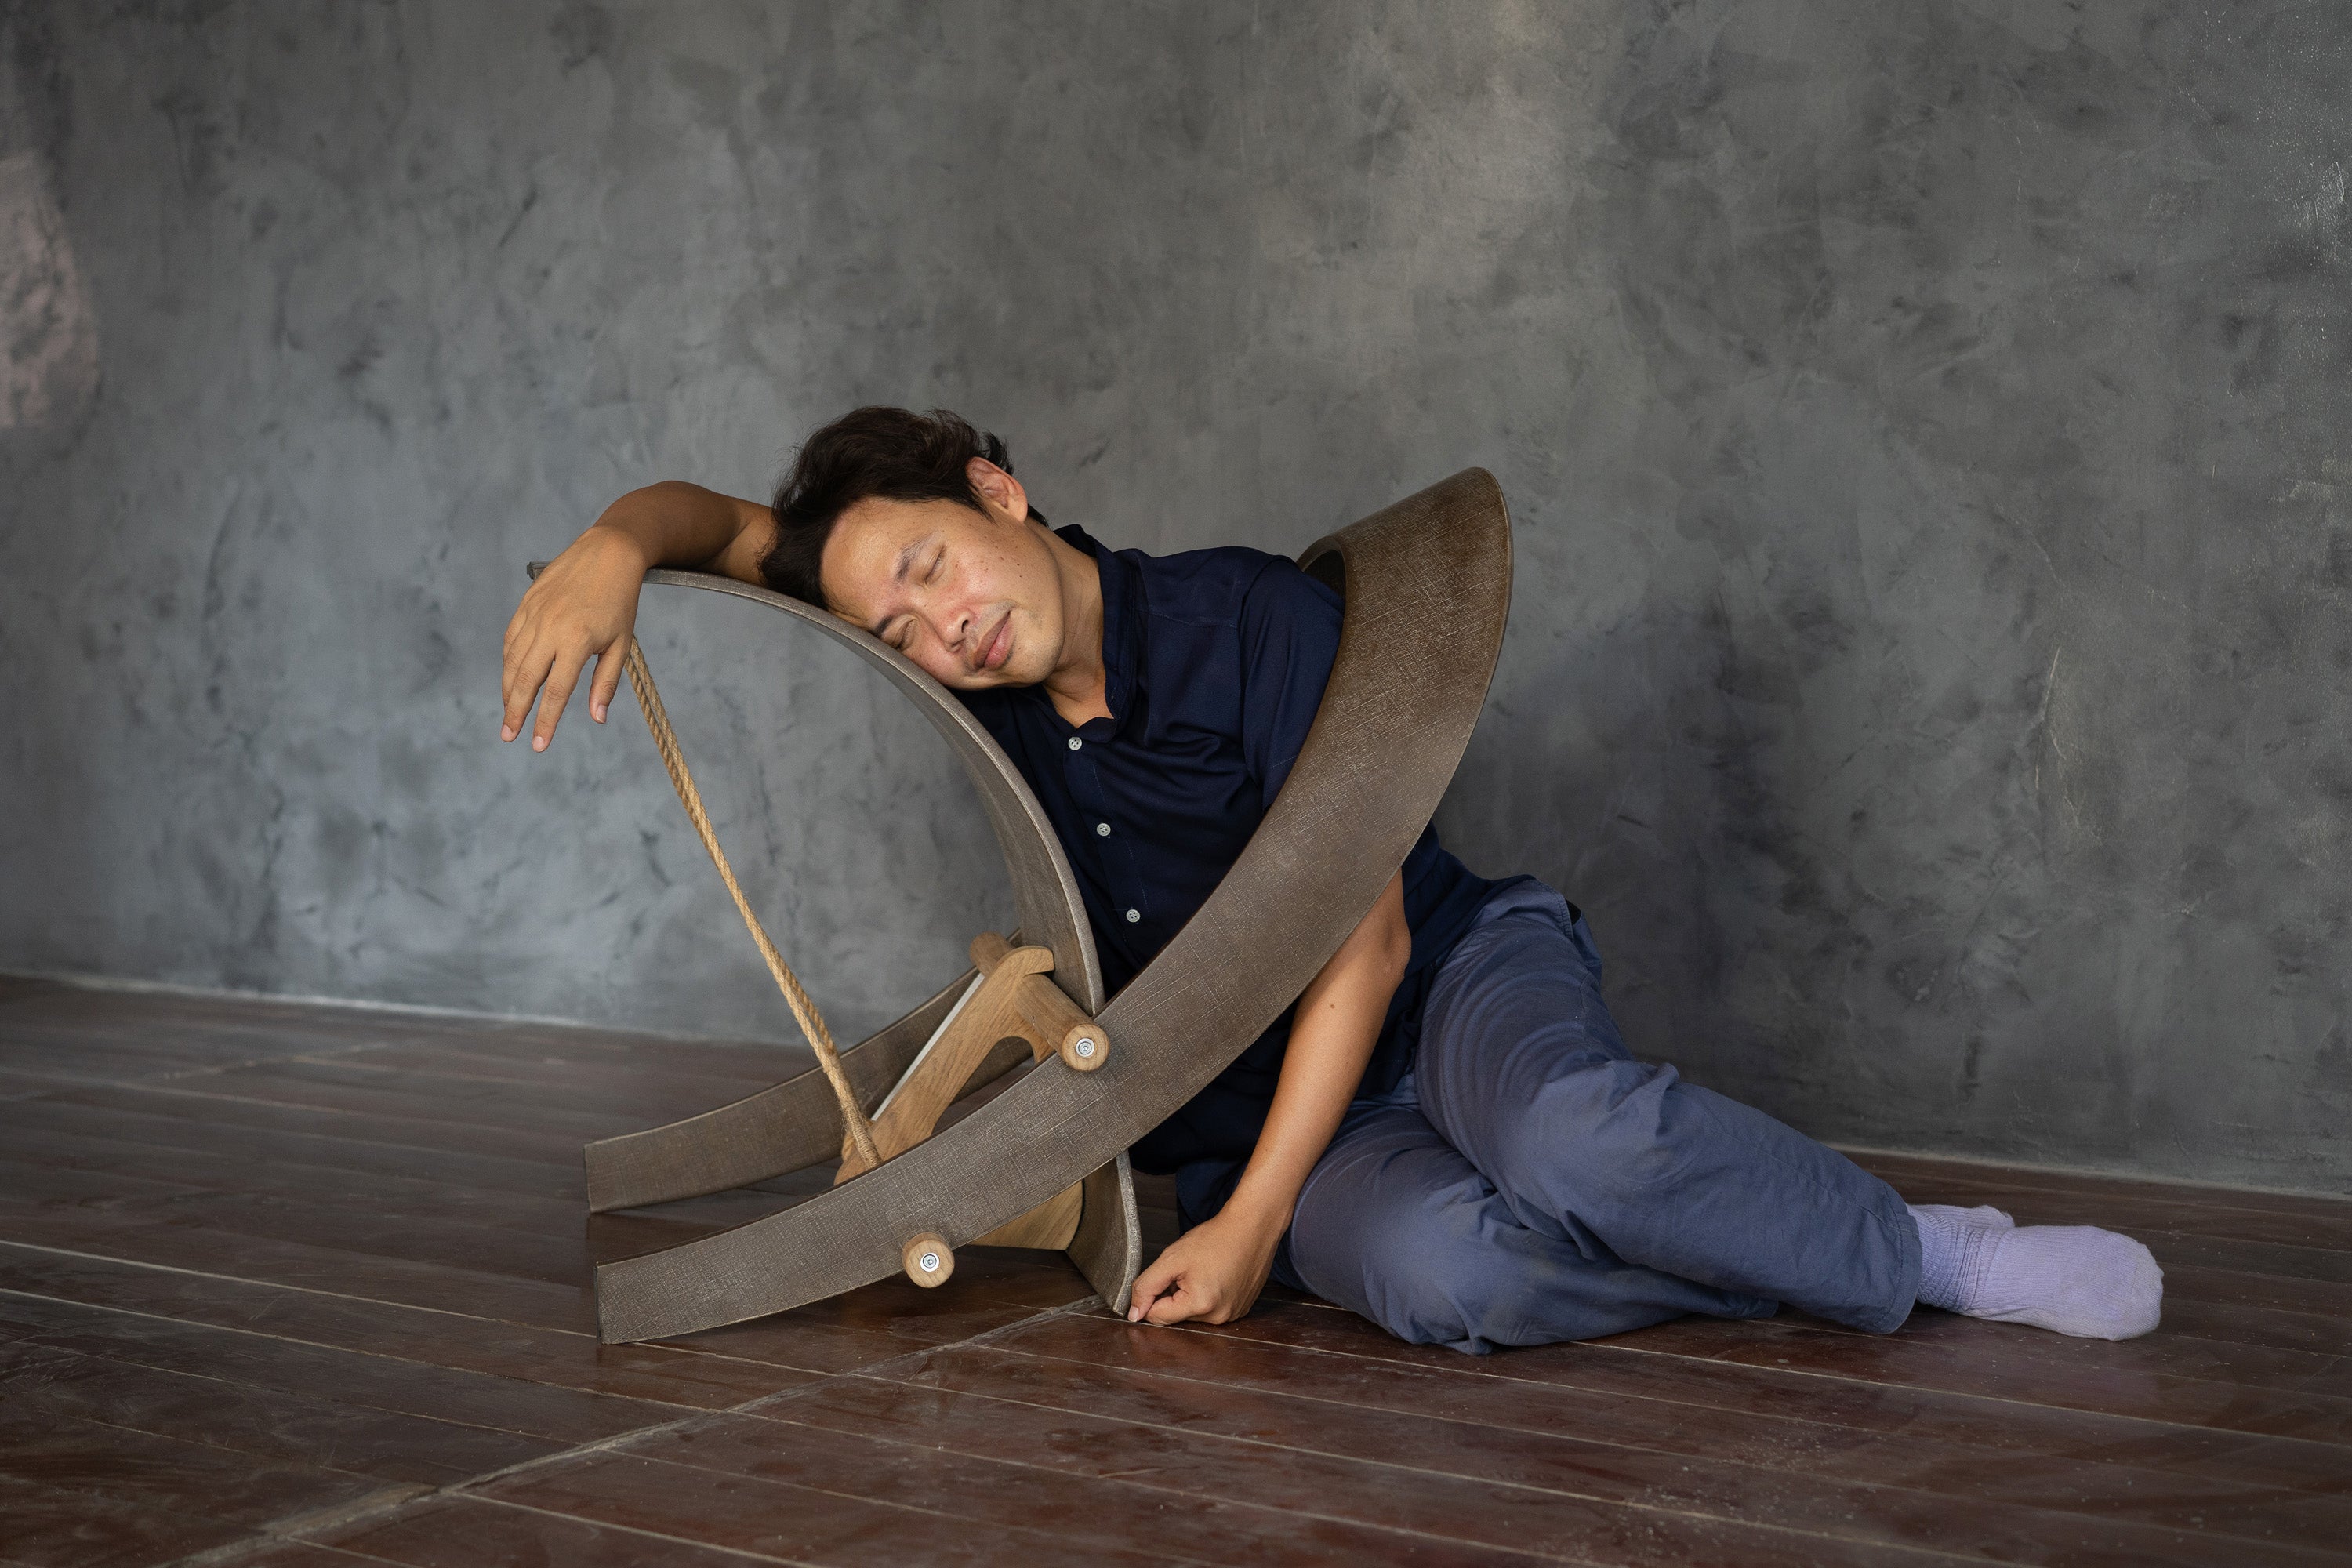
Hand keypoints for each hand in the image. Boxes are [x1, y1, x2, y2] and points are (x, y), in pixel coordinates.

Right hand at [500, 526, 648, 750]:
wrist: (607, 552)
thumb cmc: (620, 601)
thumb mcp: (621, 644)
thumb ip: (606, 683)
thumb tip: (597, 718)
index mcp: (576, 641)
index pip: (555, 692)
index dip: (545, 722)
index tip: (538, 745)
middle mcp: (549, 629)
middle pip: (524, 680)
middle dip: (514, 712)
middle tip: (509, 736)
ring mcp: (534, 615)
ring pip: (512, 661)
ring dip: (507, 690)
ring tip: (509, 714)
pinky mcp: (526, 604)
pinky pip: (510, 640)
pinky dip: (507, 663)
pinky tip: (510, 679)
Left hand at [1125, 1204, 1282, 1326]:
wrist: (1251, 1227)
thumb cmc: (1214, 1239)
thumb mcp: (1171, 1258)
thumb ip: (1147, 1286)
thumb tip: (1134, 1313)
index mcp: (1200, 1305)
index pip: (1157, 1316)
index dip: (1154, 1295)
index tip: (1167, 1275)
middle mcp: (1218, 1318)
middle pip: (1177, 1316)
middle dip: (1174, 1295)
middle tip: (1188, 1270)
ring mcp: (1232, 1315)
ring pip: (1193, 1313)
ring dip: (1191, 1296)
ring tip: (1204, 1271)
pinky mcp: (1240, 1310)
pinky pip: (1212, 1310)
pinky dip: (1208, 1296)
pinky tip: (1216, 1276)